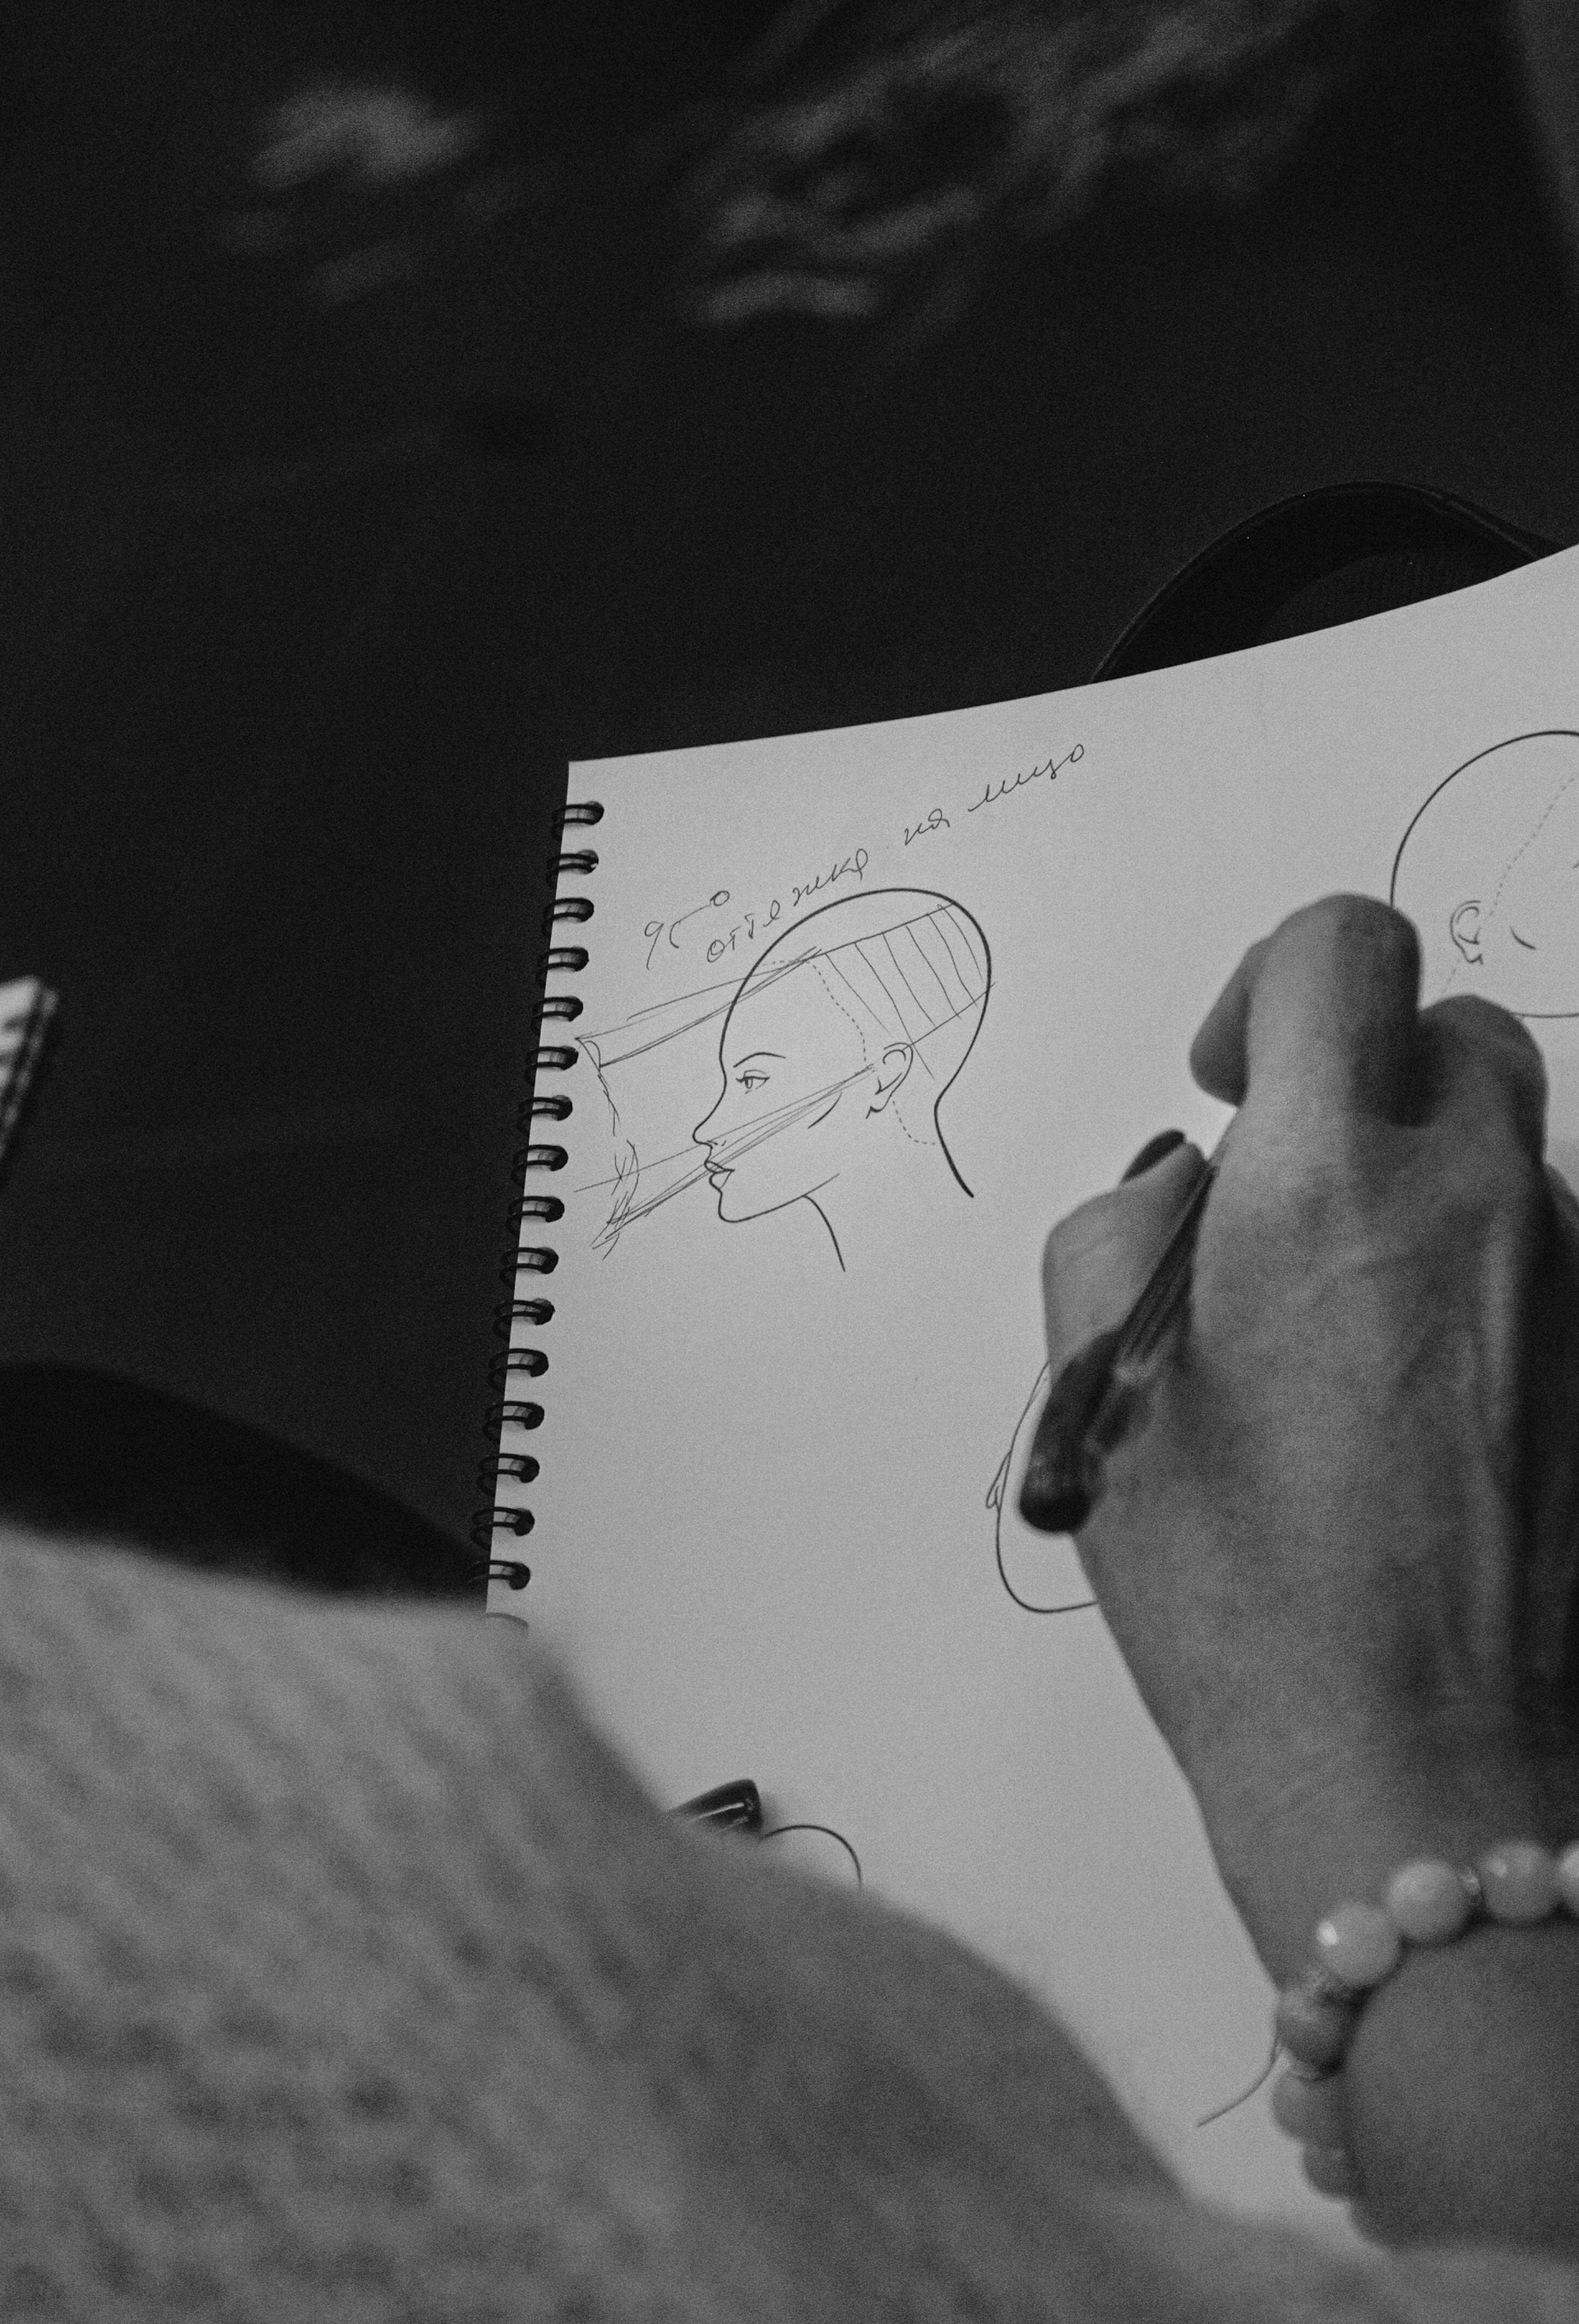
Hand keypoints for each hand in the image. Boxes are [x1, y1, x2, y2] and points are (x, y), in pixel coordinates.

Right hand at [1039, 895, 1578, 1975]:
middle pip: (1449, 1032)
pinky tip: (1416, 1396)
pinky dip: (1481, 1274)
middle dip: (1360, 1076)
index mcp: (1328, 1187)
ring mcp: (1568, 1283)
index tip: (1231, 1085)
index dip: (1266, 987)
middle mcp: (1476, 1204)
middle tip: (1285, 1195)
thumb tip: (1188, 1185)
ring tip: (1341, 1324)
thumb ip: (1116, 1238)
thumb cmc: (1244, 1608)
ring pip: (1507, 1148)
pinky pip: (1547, 1253)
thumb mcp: (1098, 1406)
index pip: (1339, 949)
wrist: (1423, 1780)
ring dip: (1424, 1183)